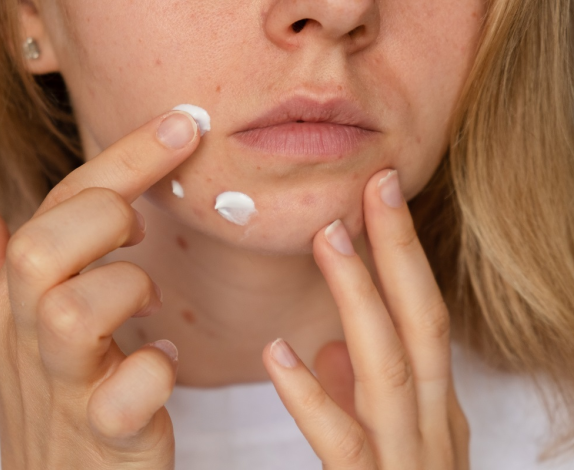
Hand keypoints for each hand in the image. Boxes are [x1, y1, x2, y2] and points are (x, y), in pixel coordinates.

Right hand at [0, 110, 200, 468]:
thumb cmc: (44, 393)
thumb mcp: (8, 321)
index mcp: (16, 298)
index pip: (59, 205)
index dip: (122, 159)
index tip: (185, 125)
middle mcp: (32, 336)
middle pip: (44, 250)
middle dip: (104, 219)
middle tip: (139, 234)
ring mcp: (66, 387)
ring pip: (74, 313)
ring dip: (127, 290)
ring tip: (148, 304)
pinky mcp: (108, 434)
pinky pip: (127, 394)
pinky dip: (157, 370)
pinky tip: (165, 361)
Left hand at [263, 169, 469, 468]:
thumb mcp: (389, 447)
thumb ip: (357, 396)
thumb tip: (322, 348)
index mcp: (433, 412)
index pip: (423, 318)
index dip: (404, 256)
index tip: (378, 198)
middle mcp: (433, 431)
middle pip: (421, 326)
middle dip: (400, 253)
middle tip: (374, 186)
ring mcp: (411, 466)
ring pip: (389, 370)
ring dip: (361, 300)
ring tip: (330, 239)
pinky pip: (344, 446)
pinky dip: (313, 400)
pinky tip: (279, 356)